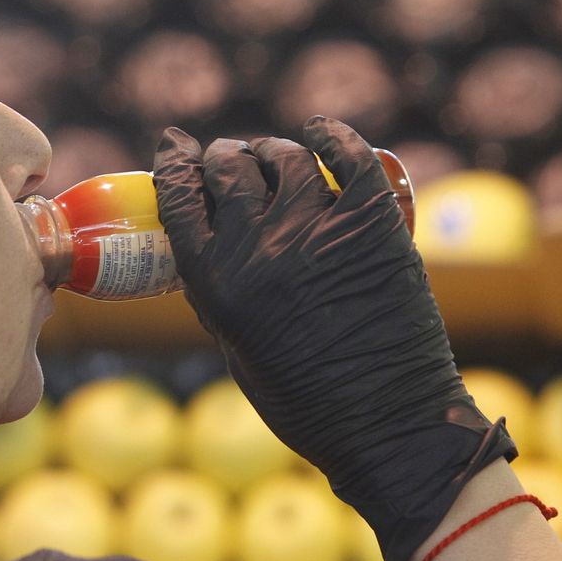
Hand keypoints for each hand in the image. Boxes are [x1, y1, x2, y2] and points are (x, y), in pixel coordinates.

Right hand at [152, 116, 515, 560]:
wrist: (388, 426)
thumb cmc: (306, 401)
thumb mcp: (235, 344)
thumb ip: (222, 286)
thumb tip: (218, 233)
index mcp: (215, 283)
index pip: (179, 196)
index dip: (173, 163)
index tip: (175, 148)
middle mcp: (258, 249)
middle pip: (228, 168)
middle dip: (223, 156)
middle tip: (231, 159)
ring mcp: (317, 230)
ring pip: (283, 157)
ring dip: (271, 151)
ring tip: (274, 158)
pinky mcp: (372, 224)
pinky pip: (347, 154)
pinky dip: (329, 135)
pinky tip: (320, 134)